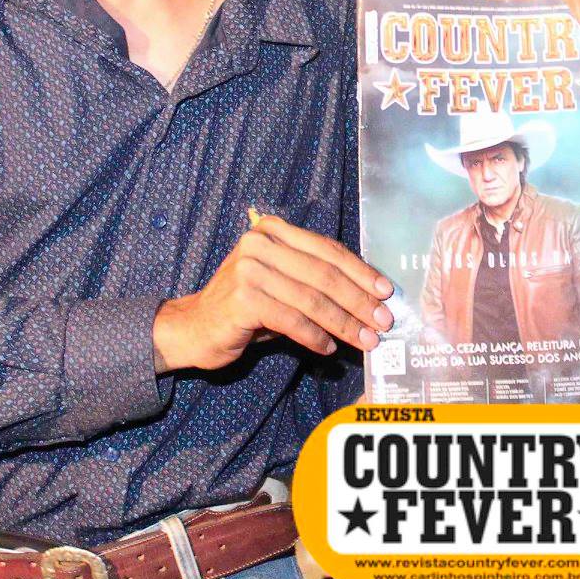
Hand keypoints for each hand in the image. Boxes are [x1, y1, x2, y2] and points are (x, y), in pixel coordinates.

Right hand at [154, 215, 394, 372]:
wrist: (194, 327)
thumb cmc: (245, 306)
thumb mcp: (280, 281)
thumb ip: (313, 278)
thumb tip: (368, 296)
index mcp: (273, 230)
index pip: (327, 250)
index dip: (360, 271)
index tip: (386, 292)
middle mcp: (259, 243)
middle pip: (324, 274)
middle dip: (358, 301)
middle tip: (382, 321)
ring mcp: (250, 269)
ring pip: (312, 299)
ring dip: (344, 323)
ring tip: (365, 340)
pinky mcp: (244, 299)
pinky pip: (293, 320)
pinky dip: (315, 336)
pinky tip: (328, 349)